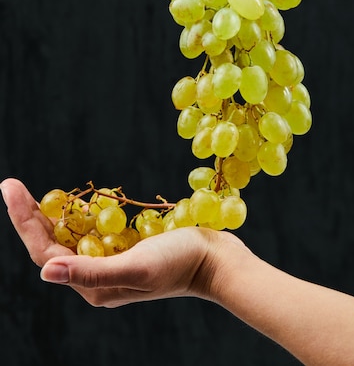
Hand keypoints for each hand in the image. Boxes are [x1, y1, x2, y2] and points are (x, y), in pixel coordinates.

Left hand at [1, 178, 243, 307]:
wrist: (216, 260)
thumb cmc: (180, 264)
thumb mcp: (137, 267)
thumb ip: (92, 272)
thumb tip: (46, 271)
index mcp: (94, 287)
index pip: (46, 251)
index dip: (25, 220)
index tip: (10, 188)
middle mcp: (97, 277)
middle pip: (53, 243)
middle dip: (32, 213)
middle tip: (13, 184)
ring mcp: (111, 261)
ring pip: (71, 235)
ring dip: (54, 213)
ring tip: (36, 192)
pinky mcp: (125, 248)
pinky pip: (93, 230)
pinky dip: (82, 213)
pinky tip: (78, 199)